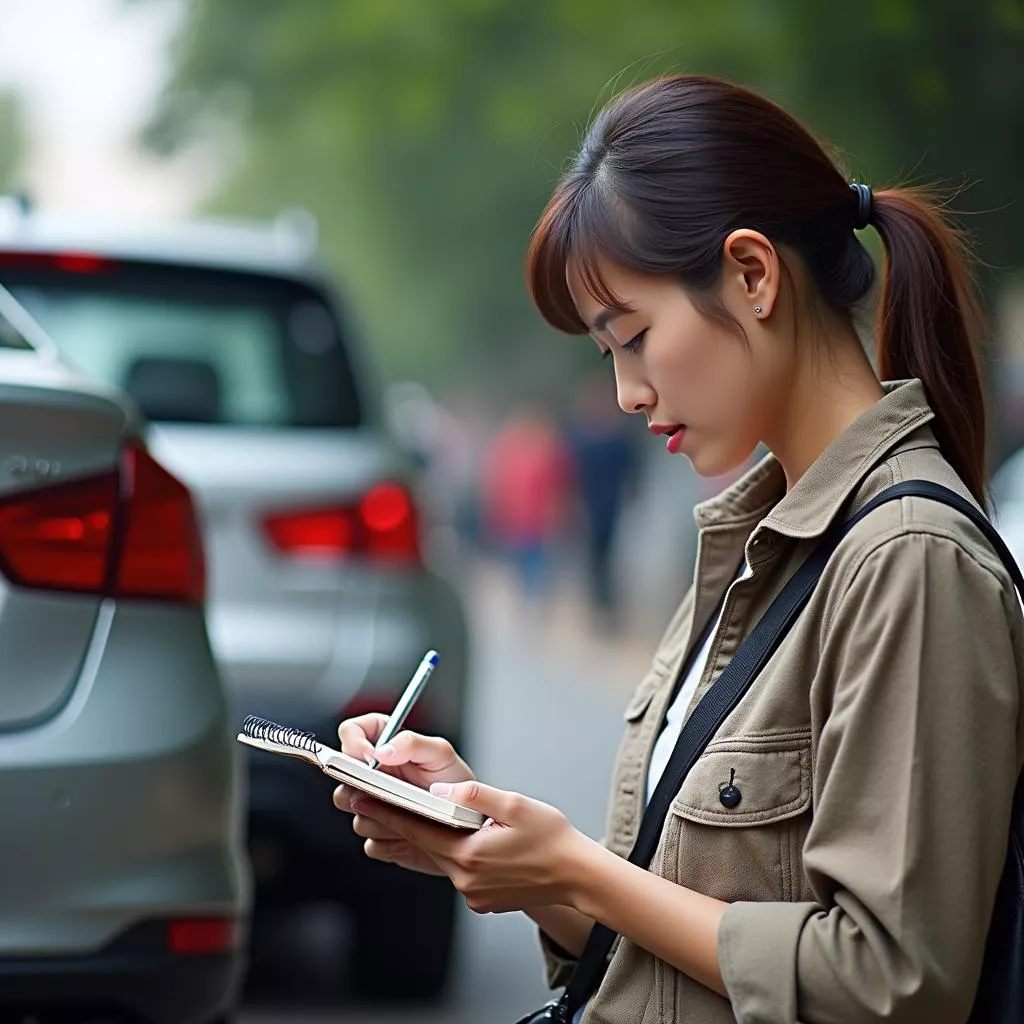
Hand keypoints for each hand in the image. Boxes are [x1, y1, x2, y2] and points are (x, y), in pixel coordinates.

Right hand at [333, 715, 474, 874]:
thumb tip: (380, 750)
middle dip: (362, 786)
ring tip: (411, 811)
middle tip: (389, 790)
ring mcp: (373, 807)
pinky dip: (391, 840)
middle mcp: (373, 776)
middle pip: (341, 777)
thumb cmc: (456, 782)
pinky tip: (412, 832)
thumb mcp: (440, 753)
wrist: (469, 823)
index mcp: (384, 747)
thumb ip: (411, 743)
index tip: (368, 757)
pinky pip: (371, 842)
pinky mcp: (379, 836)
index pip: (351, 732)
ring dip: (382, 815)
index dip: (352, 742)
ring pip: (355, 812)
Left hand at [347, 780, 593, 913]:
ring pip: (442, 858)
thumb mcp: (515, 804)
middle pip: (424, 844)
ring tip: (426, 816)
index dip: (389, 812)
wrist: (578, 876)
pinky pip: (459, 872)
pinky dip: (456, 855)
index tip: (365, 799)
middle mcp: (465, 878)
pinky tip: (465, 840)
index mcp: (469, 853)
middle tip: (376, 802)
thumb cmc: (552, 838)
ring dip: (433, 838)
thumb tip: (440, 790)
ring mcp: (473, 893)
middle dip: (402, 822)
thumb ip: (475, 795)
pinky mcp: (482, 900)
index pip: (418, 829)